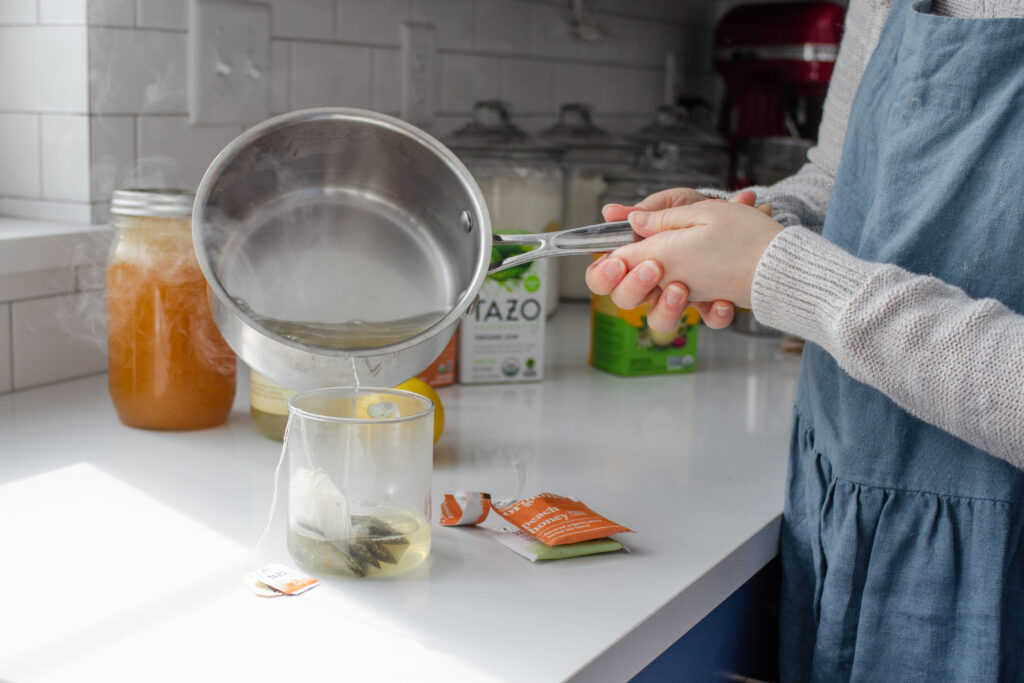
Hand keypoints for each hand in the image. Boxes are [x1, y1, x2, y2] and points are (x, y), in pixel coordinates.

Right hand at [587, 190, 781, 332]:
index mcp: (642, 256)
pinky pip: (708, 321)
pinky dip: (715, 313)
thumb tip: (611, 212)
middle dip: (633, 286)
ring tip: (681, 288)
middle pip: (625, 301)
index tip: (617, 262)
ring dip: (666, 308)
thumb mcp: (681, 204)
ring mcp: (683, 296)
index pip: (606, 275)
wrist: (759, 225)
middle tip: (653, 268)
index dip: (603, 275)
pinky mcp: (711, 306)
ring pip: (660, 322)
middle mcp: (657, 281)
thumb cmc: (713, 213)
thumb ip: (650, 211)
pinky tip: (723, 300)